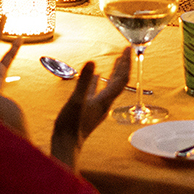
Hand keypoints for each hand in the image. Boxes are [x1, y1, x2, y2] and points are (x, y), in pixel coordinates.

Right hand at [49, 50, 132, 169]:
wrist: (65, 145)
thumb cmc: (70, 126)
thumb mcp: (76, 101)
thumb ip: (83, 82)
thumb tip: (92, 62)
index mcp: (105, 100)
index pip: (121, 79)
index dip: (126, 63)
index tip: (128, 49)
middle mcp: (105, 103)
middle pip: (119, 81)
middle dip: (123, 65)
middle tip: (127, 50)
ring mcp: (97, 106)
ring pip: (109, 85)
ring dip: (114, 72)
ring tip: (117, 60)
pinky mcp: (89, 109)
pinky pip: (97, 91)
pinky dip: (98, 81)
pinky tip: (95, 75)